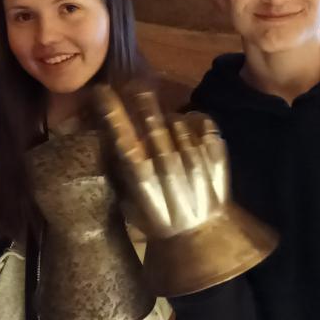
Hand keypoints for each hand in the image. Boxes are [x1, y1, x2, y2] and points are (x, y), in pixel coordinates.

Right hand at [94, 84, 275, 295]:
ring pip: (178, 120)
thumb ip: (121, 170)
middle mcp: (168, 166)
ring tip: (166, 124)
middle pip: (153, 121)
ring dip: (169, 116)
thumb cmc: (158, 219)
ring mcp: (196, 159)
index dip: (111, 110)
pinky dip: (195, 119)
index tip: (102, 91)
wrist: (201, 235)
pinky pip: (204, 123)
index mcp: (142, 179)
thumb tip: (109, 137)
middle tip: (136, 84)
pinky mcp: (217, 157)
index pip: (122, 137)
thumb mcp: (131, 201)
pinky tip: (189, 127)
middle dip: (142, 99)